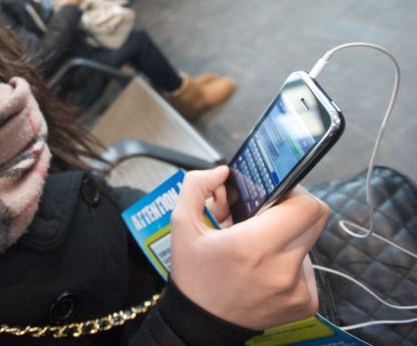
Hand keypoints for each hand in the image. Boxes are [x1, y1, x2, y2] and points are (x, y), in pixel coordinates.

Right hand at [170, 166, 328, 330]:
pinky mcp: (305, 303)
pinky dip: (289, 264)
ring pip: (309, 243)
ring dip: (287, 239)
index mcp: (253, 246)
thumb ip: (197, 187)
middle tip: (266, 217)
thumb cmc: (194, 274)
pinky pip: (308, 270)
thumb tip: (223, 172)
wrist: (200, 323)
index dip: (294, 192)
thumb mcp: (182, 225)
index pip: (307, 206)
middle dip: (292, 211)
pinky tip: (264, 270)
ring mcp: (297, 289)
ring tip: (257, 249)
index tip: (275, 194)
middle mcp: (281, 269)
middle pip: (314, 221)